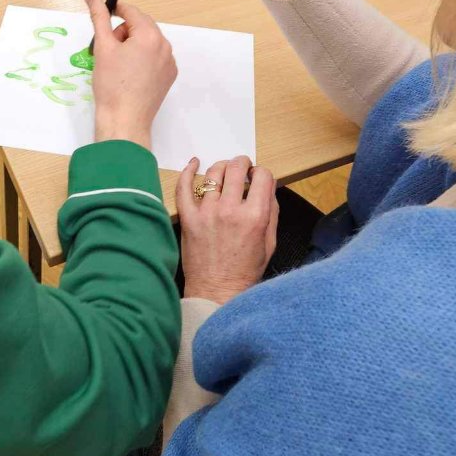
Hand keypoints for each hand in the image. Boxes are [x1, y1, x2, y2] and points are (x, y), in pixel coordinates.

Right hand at [85, 0, 176, 150]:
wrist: (124, 120)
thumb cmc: (111, 84)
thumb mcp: (102, 47)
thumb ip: (98, 17)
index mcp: (149, 35)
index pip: (131, 11)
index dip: (115, 11)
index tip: (103, 17)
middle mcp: (164, 45)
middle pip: (141, 26)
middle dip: (124, 31)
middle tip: (108, 48)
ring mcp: (169, 62)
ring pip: (148, 42)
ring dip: (133, 45)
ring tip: (117, 64)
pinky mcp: (169, 76)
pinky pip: (155, 57)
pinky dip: (143, 59)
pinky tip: (130, 74)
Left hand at [177, 157, 277, 303]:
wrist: (217, 292)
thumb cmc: (244, 271)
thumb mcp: (269, 243)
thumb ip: (271, 212)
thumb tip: (268, 188)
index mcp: (255, 217)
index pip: (263, 176)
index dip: (262, 173)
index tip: (258, 177)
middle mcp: (231, 210)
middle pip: (237, 168)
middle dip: (242, 163)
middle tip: (242, 167)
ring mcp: (207, 213)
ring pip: (213, 173)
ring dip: (221, 166)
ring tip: (224, 170)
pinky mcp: (188, 218)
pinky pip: (184, 187)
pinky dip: (188, 171)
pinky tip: (194, 163)